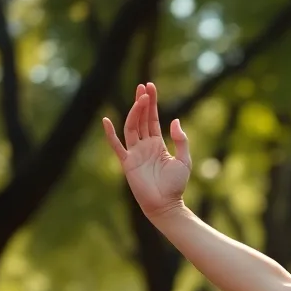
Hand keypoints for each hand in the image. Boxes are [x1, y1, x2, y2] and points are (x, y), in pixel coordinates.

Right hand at [102, 82, 190, 217]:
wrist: (166, 205)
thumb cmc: (176, 185)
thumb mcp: (184, 160)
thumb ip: (181, 140)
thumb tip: (174, 121)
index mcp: (157, 144)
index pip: (152, 119)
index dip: (151, 103)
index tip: (151, 87)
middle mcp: (144, 146)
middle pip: (141, 119)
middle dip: (142, 102)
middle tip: (143, 86)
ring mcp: (134, 153)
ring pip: (131, 127)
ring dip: (134, 112)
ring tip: (140, 97)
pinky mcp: (127, 162)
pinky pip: (116, 146)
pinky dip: (110, 134)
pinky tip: (106, 120)